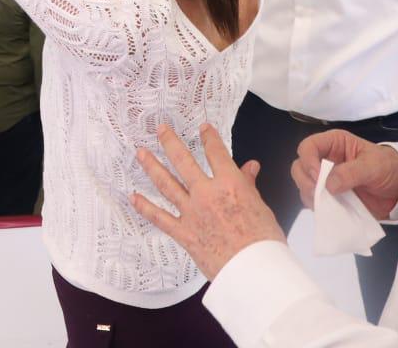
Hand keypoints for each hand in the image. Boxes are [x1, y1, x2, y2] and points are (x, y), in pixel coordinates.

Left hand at [130, 124, 285, 279]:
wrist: (253, 269)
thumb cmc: (263, 241)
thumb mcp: (260, 206)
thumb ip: (248, 184)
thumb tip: (250, 167)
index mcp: (230, 184)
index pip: (216, 152)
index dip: (209, 137)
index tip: (203, 128)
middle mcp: (207, 193)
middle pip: (183, 161)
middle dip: (170, 142)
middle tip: (161, 129)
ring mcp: (192, 212)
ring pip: (167, 184)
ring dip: (152, 167)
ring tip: (141, 153)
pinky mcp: (184, 233)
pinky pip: (160, 218)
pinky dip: (145, 207)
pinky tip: (134, 197)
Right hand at [291, 129, 397, 221]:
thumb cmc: (388, 168)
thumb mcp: (373, 166)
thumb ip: (351, 172)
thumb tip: (328, 185)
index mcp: (333, 144)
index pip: (308, 147)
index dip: (308, 160)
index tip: (318, 177)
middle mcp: (325, 160)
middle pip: (299, 167)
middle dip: (305, 181)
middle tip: (319, 194)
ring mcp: (326, 181)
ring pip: (304, 186)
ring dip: (310, 196)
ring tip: (326, 205)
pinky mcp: (330, 198)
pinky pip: (315, 203)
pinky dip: (318, 208)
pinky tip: (329, 212)